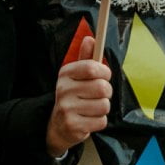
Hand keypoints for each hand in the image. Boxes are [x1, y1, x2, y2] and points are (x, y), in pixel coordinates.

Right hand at [46, 35, 111, 157]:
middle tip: (99, 94)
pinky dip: (99, 121)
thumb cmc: (73, 96)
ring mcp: (67, 108)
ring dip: (103, 108)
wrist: (58, 125)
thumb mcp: (77, 76)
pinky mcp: (73, 125)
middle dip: (106, 92)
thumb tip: (90, 39)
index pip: (91, 67)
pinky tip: (89, 119)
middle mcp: (63, 89)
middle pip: (102, 87)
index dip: (104, 71)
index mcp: (65, 74)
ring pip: (104, 105)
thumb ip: (86, 58)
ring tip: (92, 108)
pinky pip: (101, 121)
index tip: (104, 75)